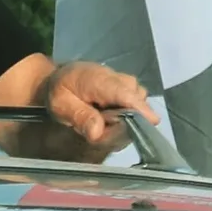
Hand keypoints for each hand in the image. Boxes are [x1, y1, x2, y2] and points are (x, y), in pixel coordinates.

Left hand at [31, 60, 155, 160]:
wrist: (64, 77)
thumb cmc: (61, 89)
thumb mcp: (60, 104)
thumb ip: (79, 116)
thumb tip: (97, 133)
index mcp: (102, 80)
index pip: (128, 95)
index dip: (141, 111)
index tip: (151, 123)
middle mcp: (123, 81)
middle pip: (136, 109)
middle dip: (120, 127)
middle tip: (95, 128)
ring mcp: (131, 87)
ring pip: (137, 113)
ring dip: (121, 125)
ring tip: (98, 121)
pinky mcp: (134, 94)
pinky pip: (136, 114)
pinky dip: (122, 123)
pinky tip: (105, 120)